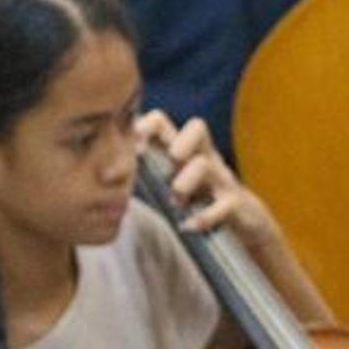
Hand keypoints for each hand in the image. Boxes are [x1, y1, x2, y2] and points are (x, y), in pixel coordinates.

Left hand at [132, 110, 275, 247]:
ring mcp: (221, 180)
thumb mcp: (172, 181)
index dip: (146, 127)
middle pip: (197, 127)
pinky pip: (224, 205)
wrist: (245, 221)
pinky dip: (204, 217)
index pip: (163, 122)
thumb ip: (146, 174)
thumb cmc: (199, 199)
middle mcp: (205, 158)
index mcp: (184, 151)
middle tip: (169, 163)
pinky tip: (189, 226)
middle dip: (179, 143)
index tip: (133, 149)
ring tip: (176, 201)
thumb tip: (102, 177)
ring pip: (205, 165)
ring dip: (184, 182)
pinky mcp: (235, 204)